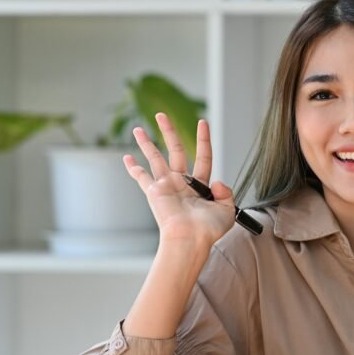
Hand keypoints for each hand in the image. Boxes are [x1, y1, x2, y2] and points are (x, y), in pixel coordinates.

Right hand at [123, 113, 234, 247]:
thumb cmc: (208, 230)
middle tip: (162, 115)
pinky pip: (141, 177)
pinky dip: (133, 168)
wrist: (190, 239)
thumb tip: (217, 181)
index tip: (203, 122)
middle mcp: (182, 182)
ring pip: (155, 158)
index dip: (204, 139)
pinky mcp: (154, 192)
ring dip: (146, 143)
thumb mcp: (228, 209)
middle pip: (176, 150)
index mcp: (200, 185)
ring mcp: (166, 186)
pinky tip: (126, 158)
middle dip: (169, 131)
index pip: (203, 156)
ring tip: (138, 129)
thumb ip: (226, 192)